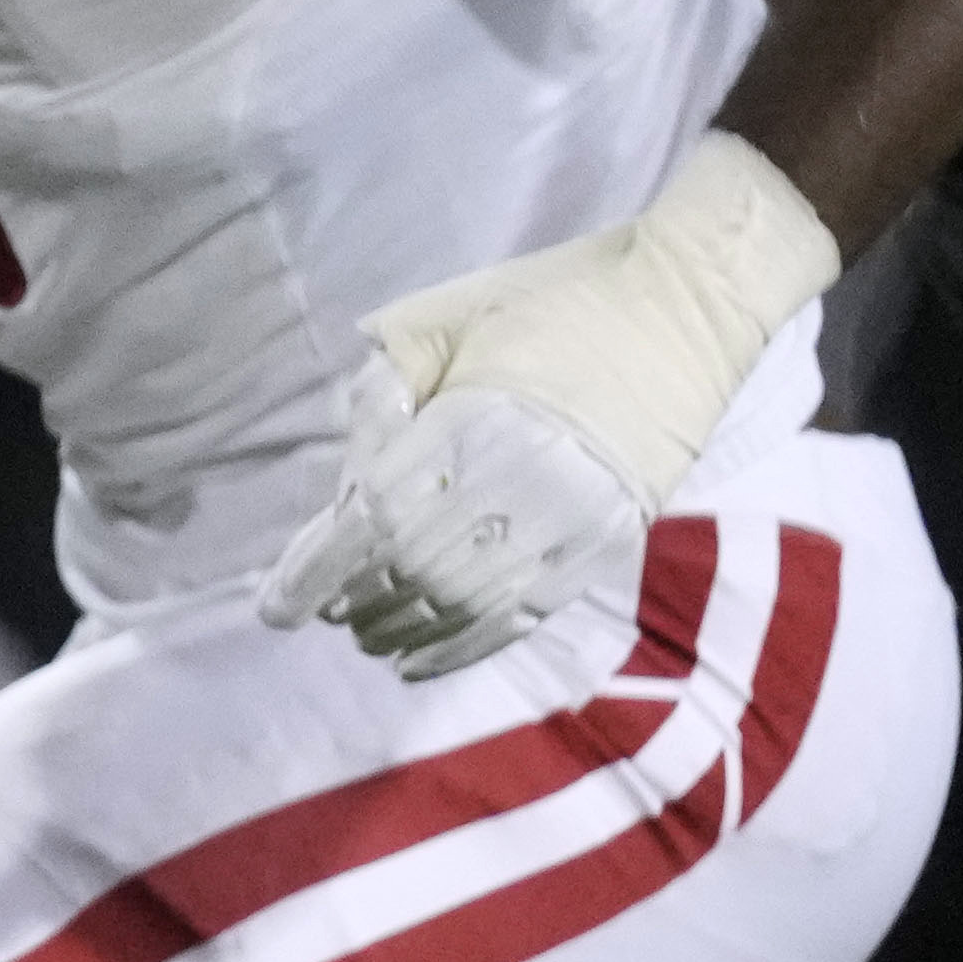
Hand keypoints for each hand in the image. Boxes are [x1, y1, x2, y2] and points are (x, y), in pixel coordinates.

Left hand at [257, 136, 837, 678]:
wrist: (687, 302)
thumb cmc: (553, 300)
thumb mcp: (443, 321)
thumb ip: (382, 398)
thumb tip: (346, 484)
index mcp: (473, 422)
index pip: (373, 522)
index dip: (316, 572)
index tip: (275, 607)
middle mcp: (522, 481)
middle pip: (411, 571)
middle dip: (353, 600)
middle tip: (320, 609)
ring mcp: (574, 519)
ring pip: (464, 603)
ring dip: (398, 629)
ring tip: (362, 633)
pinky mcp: (612, 541)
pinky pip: (526, 615)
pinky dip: (463, 647)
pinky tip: (417, 661)